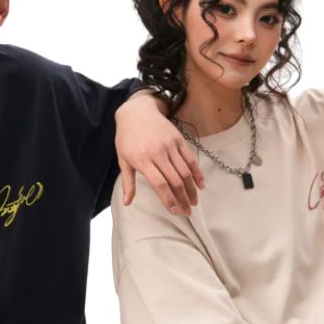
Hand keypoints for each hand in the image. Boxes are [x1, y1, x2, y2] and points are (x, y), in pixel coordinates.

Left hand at [115, 91, 203, 214]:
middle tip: (187, 212)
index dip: (168, 199)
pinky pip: (190, 159)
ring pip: (184, 171)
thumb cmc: (127, 138)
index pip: (159, 184)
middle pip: (175, 181)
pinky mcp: (178, 139)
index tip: (174, 211)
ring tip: (194, 203)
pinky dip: (197, 173)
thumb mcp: (123, 160)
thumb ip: (128, 183)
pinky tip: (201, 185)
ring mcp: (170, 145)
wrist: (136, 111)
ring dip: (191, 189)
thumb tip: (127, 203)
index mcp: (143, 160)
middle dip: (182, 199)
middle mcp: (158, 153)